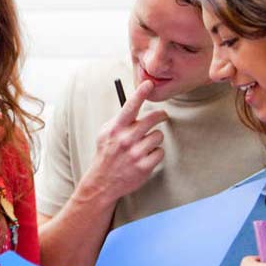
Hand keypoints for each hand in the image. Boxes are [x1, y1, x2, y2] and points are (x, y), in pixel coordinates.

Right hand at [82, 80, 166, 203]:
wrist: (103, 182)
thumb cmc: (106, 154)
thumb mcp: (105, 133)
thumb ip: (119, 120)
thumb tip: (134, 105)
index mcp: (116, 129)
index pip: (130, 107)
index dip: (140, 93)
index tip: (149, 83)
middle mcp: (126, 139)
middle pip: (152, 119)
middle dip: (161, 115)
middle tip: (162, 115)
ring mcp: (136, 154)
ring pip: (159, 136)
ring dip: (156, 138)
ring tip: (146, 143)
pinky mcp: (144, 166)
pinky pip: (160, 152)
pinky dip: (156, 153)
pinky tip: (146, 156)